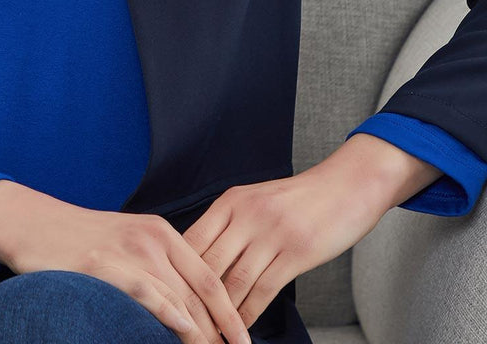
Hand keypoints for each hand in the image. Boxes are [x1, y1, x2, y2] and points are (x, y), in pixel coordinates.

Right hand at [3, 194, 252, 343]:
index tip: (246, 343)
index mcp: (163, 232)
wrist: (33, 223)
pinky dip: (170, 314)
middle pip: (200, 292)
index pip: (210, 277)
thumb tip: (189, 312)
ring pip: (179, 298)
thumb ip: (159, 269)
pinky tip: (185, 331)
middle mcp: (152, 238)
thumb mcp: (129, 244)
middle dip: (221, 332)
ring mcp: (129, 250)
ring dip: (201, 334)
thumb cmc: (81, 240)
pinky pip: (146, 292)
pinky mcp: (104, 265)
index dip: (232, 314)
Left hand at [181, 165, 388, 333]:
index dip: (177, 273)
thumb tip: (201, 260)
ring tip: (210, 335)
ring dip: (220, 314)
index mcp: (232, 201)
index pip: (191, 240)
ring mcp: (272, 233)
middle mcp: (247, 214)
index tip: (168, 298)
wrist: (346, 186)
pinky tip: (240, 329)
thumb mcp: (256, 201)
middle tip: (184, 324)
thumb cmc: (298, 199)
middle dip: (194, 299)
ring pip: (234, 282)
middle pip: (208, 265)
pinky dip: (248, 314)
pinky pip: (264, 290)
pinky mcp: (296, 252)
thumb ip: (230, 225)